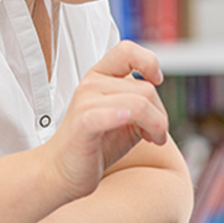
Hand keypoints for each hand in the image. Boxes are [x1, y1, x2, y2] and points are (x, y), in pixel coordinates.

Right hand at [40, 40, 168, 200]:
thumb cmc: (96, 144)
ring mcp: (85, 102)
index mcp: (100, 76)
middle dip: (160, 116)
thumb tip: (162, 107)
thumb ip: (142, 104)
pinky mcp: (83, 123)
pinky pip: (111, 113)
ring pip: (139, 104)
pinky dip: (124, 118)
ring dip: (156, 126)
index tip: (157, 82)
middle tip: (157, 135)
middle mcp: (91, 83)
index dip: (149, 62)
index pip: (127, 50)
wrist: (62, 171)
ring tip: (153, 140)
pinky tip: (137, 133)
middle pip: (146, 90)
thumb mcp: (125, 118)